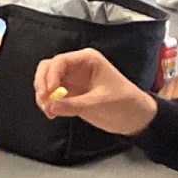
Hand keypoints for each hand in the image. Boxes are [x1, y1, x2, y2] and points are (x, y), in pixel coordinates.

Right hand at [34, 48, 155, 135]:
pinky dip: (48, 103)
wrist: (136, 118)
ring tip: (48, 111)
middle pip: (48, 68)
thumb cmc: (124, 103)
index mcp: (87, 60)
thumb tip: (50, 106)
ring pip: (47, 81)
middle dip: (42, 83)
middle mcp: (76, 67)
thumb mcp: (100, 103)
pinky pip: (52, 96)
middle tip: (43, 100)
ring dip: (43, 95)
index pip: (60, 61)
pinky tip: (52, 114)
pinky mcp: (70, 94)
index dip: (50, 75)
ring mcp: (72, 81)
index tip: (48, 92)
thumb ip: (74, 104)